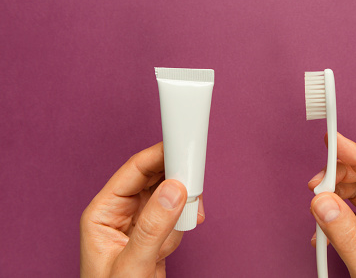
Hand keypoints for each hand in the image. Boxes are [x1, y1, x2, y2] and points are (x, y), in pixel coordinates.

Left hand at [80, 142, 204, 276]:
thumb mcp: (132, 266)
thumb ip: (153, 228)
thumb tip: (174, 190)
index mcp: (104, 212)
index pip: (134, 171)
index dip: (158, 155)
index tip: (183, 147)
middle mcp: (121, 213)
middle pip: (154, 178)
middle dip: (176, 183)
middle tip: (194, 184)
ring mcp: (140, 223)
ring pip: (169, 195)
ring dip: (182, 208)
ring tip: (185, 223)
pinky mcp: (155, 234)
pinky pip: (176, 215)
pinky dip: (183, 224)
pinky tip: (174, 242)